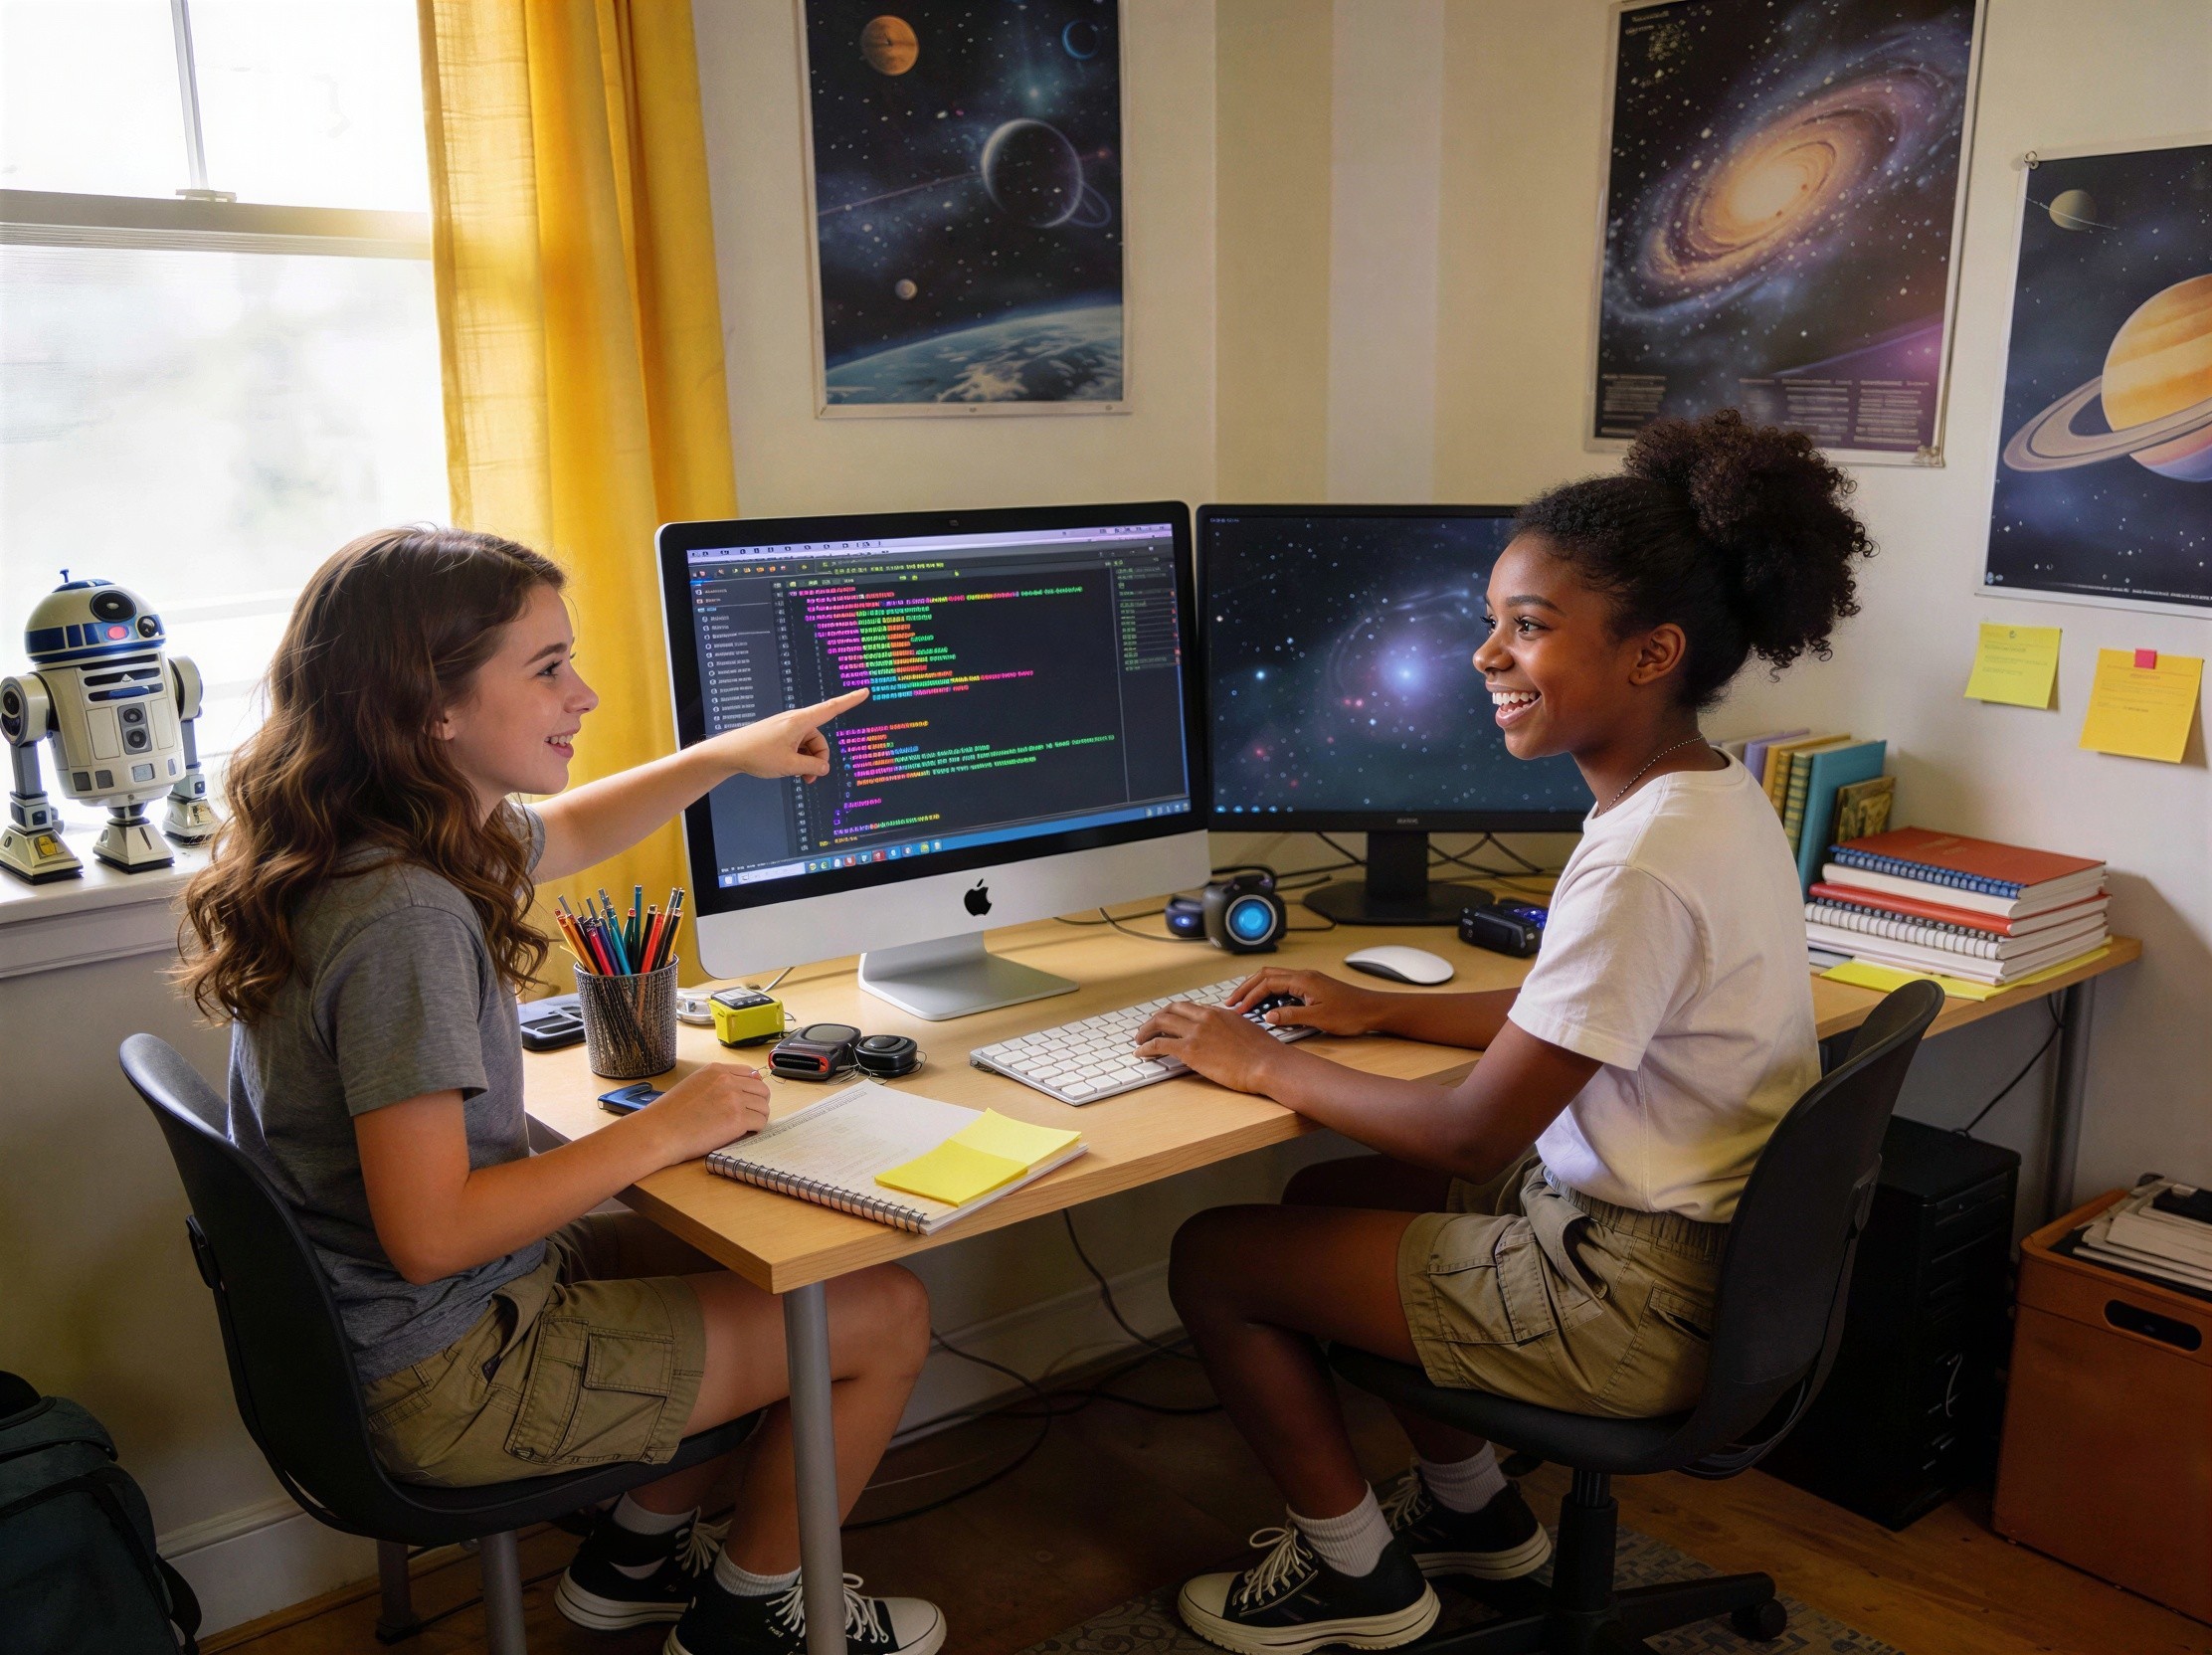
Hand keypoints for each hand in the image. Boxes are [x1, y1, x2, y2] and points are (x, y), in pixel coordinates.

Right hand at [638, 1062, 771, 1162]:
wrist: (659, 1132)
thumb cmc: (670, 1114)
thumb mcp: (694, 1085)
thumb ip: (717, 1083)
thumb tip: (741, 1089)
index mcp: (716, 1070)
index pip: (751, 1074)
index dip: (753, 1089)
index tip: (749, 1100)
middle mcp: (728, 1080)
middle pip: (762, 1089)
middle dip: (759, 1103)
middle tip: (750, 1116)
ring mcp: (734, 1099)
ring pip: (763, 1106)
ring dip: (758, 1117)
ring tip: (746, 1127)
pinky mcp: (737, 1119)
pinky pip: (760, 1122)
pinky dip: (755, 1129)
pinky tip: (744, 1133)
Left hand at [702, 689, 867, 783]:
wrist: (730, 752)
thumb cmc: (757, 754)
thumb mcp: (790, 766)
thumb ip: (812, 768)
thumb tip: (824, 768)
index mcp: (801, 721)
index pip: (832, 708)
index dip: (850, 700)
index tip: (865, 691)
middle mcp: (796, 721)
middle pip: (820, 740)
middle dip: (819, 760)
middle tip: (809, 779)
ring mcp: (787, 728)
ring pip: (808, 746)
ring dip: (807, 763)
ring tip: (797, 777)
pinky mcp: (780, 735)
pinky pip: (798, 747)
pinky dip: (798, 759)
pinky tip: (789, 771)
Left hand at [1135, 1001, 1289, 1093]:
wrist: (1266, 1063)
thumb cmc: (1263, 1052)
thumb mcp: (1246, 1030)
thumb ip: (1230, 1027)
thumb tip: (1225, 1033)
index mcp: (1218, 1012)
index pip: (1188, 1007)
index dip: (1173, 1014)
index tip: (1167, 1022)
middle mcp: (1204, 1018)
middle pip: (1170, 1010)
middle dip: (1155, 1019)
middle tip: (1148, 1029)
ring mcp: (1196, 1033)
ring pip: (1160, 1023)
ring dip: (1146, 1031)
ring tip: (1139, 1040)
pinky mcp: (1190, 1050)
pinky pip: (1159, 1044)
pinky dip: (1146, 1047)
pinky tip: (1141, 1053)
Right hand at [1224, 968, 1387, 1036]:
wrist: (1374, 1010)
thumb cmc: (1351, 1013)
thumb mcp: (1318, 1018)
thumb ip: (1291, 1016)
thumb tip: (1267, 1016)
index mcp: (1303, 980)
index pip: (1267, 983)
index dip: (1250, 996)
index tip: (1238, 1009)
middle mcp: (1304, 976)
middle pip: (1266, 975)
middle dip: (1247, 987)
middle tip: (1232, 1002)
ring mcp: (1308, 980)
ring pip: (1275, 978)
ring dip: (1258, 989)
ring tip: (1244, 1002)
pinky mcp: (1312, 987)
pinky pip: (1284, 985)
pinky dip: (1270, 992)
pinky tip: (1267, 1005)